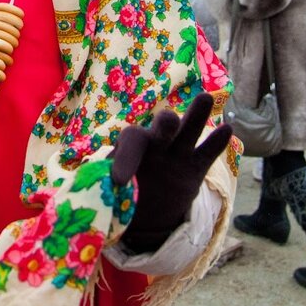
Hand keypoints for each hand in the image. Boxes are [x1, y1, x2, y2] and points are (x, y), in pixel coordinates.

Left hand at [111, 93, 231, 252]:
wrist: (146, 207)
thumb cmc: (122, 191)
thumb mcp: (110, 191)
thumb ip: (102, 189)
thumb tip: (78, 199)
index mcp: (132, 147)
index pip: (130, 142)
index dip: (125, 158)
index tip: (120, 182)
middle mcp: (156, 145)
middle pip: (162, 127)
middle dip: (165, 124)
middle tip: (168, 120)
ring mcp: (177, 154)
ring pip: (189, 131)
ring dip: (196, 116)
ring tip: (204, 98)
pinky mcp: (195, 168)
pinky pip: (208, 154)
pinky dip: (217, 143)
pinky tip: (228, 130)